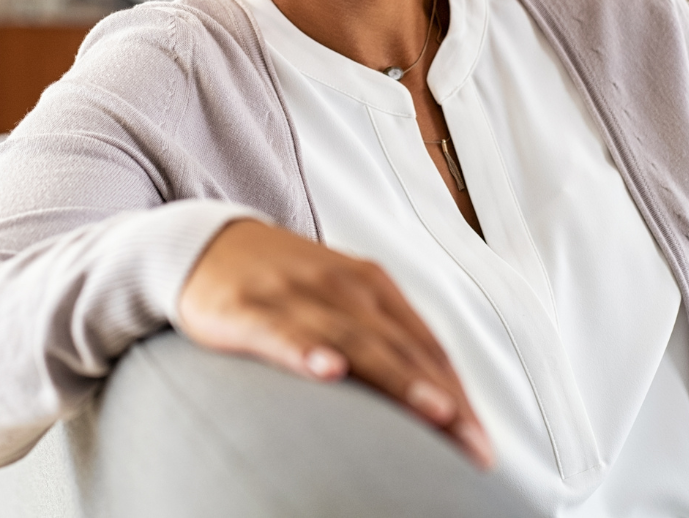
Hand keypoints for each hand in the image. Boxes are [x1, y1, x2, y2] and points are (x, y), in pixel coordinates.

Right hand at [178, 218, 492, 467]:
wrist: (206, 243)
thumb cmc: (284, 283)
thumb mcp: (339, 301)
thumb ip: (380, 340)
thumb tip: (433, 400)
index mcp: (369, 284)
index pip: (424, 344)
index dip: (458, 392)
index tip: (482, 443)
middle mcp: (340, 285)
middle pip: (401, 347)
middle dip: (443, 397)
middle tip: (475, 445)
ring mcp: (295, 294)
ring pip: (354, 341)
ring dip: (397, 378)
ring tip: (435, 411)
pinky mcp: (249, 308)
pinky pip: (281, 332)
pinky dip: (306, 350)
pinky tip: (328, 370)